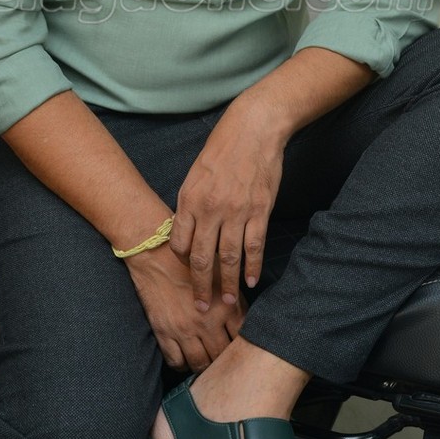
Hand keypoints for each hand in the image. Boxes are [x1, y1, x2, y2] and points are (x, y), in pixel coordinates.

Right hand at [125, 242, 244, 371]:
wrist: (156, 254)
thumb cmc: (191, 260)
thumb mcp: (220, 272)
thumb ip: (234, 295)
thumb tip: (249, 317)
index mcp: (225, 306)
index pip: (242, 338)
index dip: (243, 345)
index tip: (241, 346)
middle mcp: (206, 321)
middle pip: (222, 355)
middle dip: (225, 360)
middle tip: (224, 359)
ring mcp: (184, 329)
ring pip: (201, 364)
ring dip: (205, 366)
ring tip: (207, 361)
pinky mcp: (164, 333)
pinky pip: (176, 362)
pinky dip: (183, 365)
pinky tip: (187, 358)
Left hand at [170, 98, 284, 310]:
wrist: (253, 129)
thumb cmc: (222, 148)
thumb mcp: (196, 173)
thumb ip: (191, 203)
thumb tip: (188, 230)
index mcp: (190, 199)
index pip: (179, 244)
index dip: (181, 264)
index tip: (185, 276)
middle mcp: (211, 209)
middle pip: (201, 258)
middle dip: (200, 288)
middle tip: (201, 309)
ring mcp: (236, 211)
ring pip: (228, 258)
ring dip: (226, 284)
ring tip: (226, 302)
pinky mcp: (260, 211)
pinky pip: (254, 246)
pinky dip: (252, 267)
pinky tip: (250, 281)